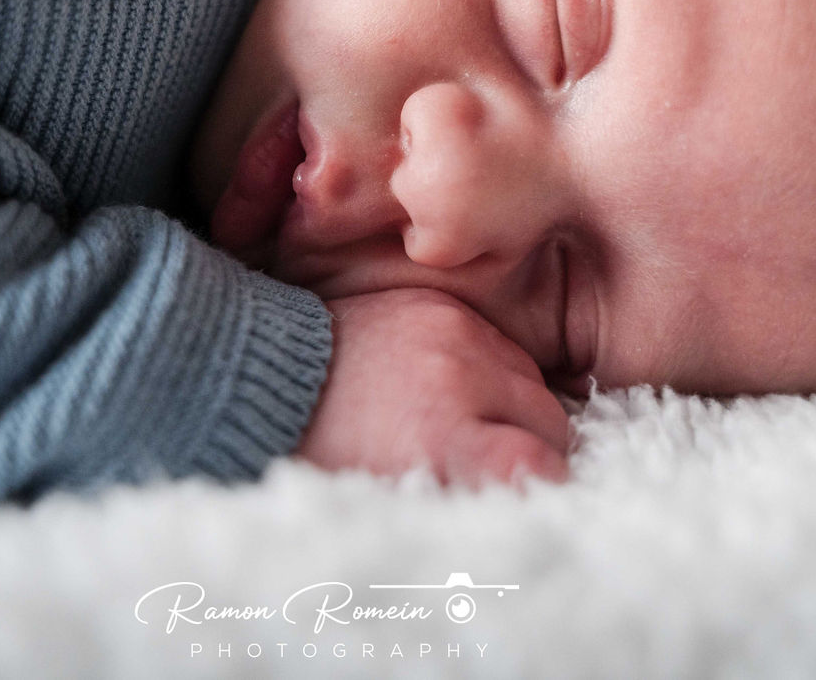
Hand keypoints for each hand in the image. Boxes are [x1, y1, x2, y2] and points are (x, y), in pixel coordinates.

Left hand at [295, 287, 570, 485]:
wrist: (265, 373)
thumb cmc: (318, 449)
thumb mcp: (383, 492)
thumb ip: (452, 496)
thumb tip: (510, 510)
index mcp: (437, 436)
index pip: (537, 464)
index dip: (539, 485)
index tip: (521, 495)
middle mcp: (456, 377)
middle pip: (550, 420)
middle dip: (532, 445)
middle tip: (488, 464)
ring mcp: (454, 332)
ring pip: (532, 378)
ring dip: (514, 404)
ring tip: (465, 423)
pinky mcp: (443, 305)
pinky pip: (500, 343)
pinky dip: (490, 368)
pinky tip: (451, 386)